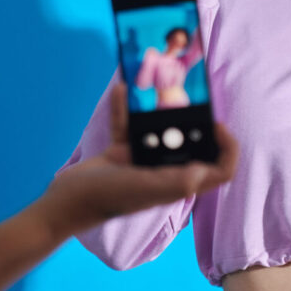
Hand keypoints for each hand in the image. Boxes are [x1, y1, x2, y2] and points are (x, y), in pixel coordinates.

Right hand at [33, 83, 238, 239]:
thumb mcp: (144, 189)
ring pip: (161, 131)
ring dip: (158, 111)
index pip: (219, 172)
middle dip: (194, 121)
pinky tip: (121, 91)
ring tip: (157, 87)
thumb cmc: (105, 199)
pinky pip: (129, 125)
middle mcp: (166, 172)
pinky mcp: (122, 153)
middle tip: (187, 98)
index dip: (227, 150)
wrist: (63, 204)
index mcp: (178, 183)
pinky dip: (125, 109)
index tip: (217, 125)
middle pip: (193, 145)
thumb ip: (176, 181)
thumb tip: (206, 170)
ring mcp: (144, 162)